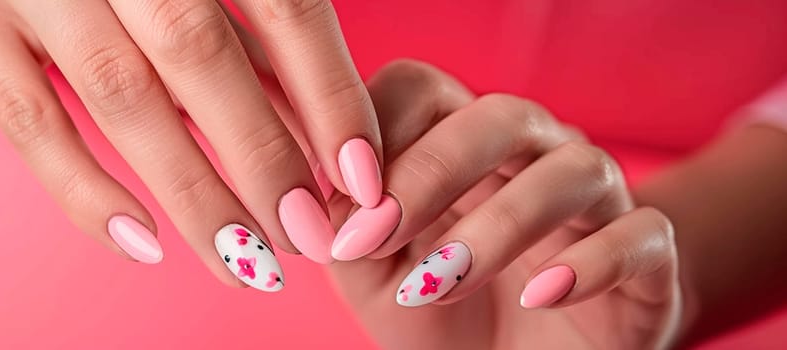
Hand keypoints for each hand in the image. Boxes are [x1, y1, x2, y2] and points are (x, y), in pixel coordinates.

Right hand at [0, 0, 383, 289]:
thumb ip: (256, 41)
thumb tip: (327, 137)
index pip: (283, 5)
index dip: (331, 95)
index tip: (362, 179)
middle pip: (200, 56)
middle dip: (263, 158)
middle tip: (307, 237)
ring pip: (123, 99)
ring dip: (195, 194)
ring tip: (247, 262)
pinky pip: (29, 123)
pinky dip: (87, 193)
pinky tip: (147, 244)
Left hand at [323, 60, 681, 348]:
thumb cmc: (442, 311)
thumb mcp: (376, 277)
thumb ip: (349, 235)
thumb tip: (327, 204)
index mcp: (459, 144)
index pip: (422, 88)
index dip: (375, 132)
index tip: (339, 205)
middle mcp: (531, 155)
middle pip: (498, 116)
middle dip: (430, 171)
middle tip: (376, 236)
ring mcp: (594, 201)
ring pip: (573, 170)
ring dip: (499, 223)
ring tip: (441, 280)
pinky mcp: (647, 255)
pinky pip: (641, 234)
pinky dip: (592, 261)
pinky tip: (539, 295)